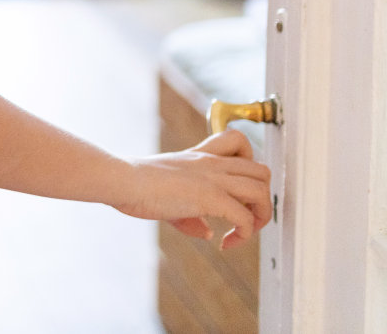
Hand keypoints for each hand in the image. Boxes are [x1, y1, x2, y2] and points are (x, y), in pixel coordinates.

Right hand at [111, 130, 271, 249]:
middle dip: (263, 198)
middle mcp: (211, 163)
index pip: (239, 142)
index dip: (249, 165)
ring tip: (243, 232)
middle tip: (246, 217)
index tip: (238, 189)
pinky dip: (244, 235)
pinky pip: (245, 218)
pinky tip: (225, 244)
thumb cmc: (135, 184)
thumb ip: (192, 214)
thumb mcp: (168, 195)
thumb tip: (207, 233)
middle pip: (262, 170)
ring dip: (260, 217)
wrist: (123, 179)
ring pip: (262, 191)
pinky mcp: (210, 197)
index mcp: (200, 156)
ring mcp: (212, 178)